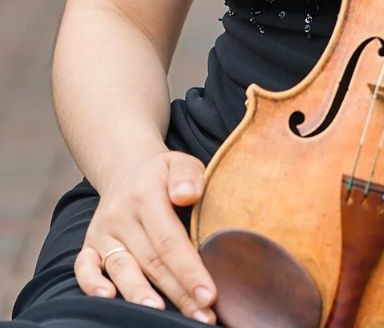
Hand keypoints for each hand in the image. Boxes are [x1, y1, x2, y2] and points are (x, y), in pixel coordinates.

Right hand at [75, 148, 217, 323]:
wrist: (127, 170)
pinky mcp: (89, 245)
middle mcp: (121, 217)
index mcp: (147, 197)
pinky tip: (109, 299)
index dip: (190, 270)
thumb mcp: (180, 162)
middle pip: (151, 261)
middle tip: (202, 316)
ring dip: (140, 295)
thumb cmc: (164, 174)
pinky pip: (83, 267)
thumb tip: (188, 195)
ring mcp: (103, 233)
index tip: (209, 295)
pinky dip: (91, 284)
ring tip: (160, 315)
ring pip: (121, 269)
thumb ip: (188, 175)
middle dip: (178, 292)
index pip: (171, 240)